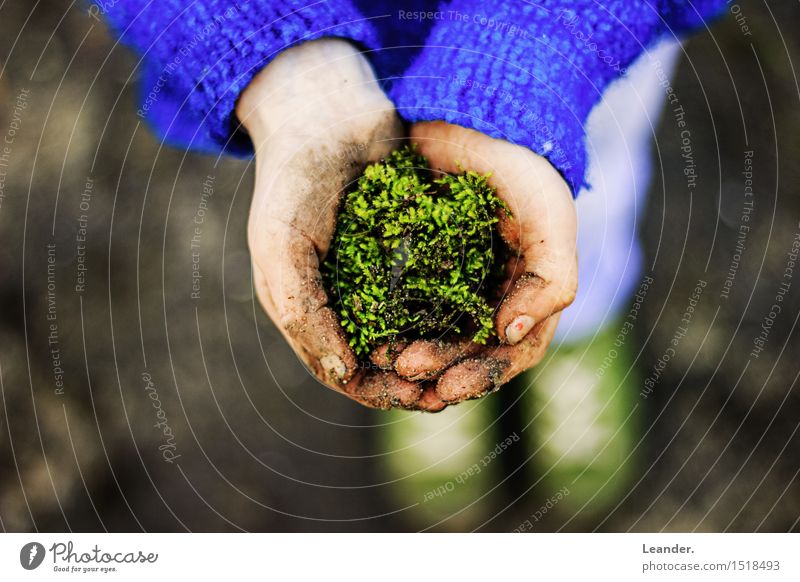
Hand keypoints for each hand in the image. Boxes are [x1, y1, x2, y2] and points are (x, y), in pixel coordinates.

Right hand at [237, 39, 448, 409]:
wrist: (326, 113)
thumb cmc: (293, 180)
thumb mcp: (281, 246)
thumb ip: (304, 312)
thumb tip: (344, 376)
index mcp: (308, 310)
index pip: (344, 371)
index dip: (381, 391)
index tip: (420, 398)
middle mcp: (344, 300)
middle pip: (385, 359)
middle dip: (419, 379)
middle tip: (457, 388)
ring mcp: (377, 275)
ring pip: (414, 331)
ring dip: (441, 352)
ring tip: (474, 363)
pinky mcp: (409, 248)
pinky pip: (434, 289)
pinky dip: (453, 310)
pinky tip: (481, 318)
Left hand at [385, 121, 577, 405]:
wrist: (473, 115)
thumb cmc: (522, 166)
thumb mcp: (550, 218)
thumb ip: (552, 280)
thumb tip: (510, 335)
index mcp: (529, 292)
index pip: (511, 351)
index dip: (481, 375)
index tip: (446, 388)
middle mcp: (492, 291)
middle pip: (466, 348)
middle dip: (439, 368)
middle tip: (405, 373)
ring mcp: (453, 277)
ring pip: (432, 331)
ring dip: (412, 351)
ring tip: (383, 359)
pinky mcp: (416, 259)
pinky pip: (402, 299)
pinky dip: (389, 319)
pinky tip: (368, 330)